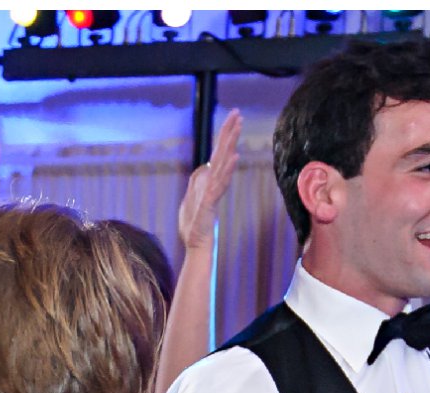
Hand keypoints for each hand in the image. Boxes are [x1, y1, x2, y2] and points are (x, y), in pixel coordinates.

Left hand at [177, 109, 243, 251]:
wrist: (194, 242)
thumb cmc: (193, 223)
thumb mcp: (191, 196)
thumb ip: (197, 181)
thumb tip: (203, 168)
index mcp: (208, 178)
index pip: (218, 151)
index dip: (224, 133)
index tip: (233, 115)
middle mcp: (214, 181)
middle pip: (222, 152)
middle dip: (229, 132)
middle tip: (238, 113)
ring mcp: (213, 190)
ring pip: (223, 163)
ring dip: (230, 144)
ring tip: (238, 127)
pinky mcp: (210, 201)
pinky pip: (220, 183)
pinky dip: (228, 170)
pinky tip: (234, 157)